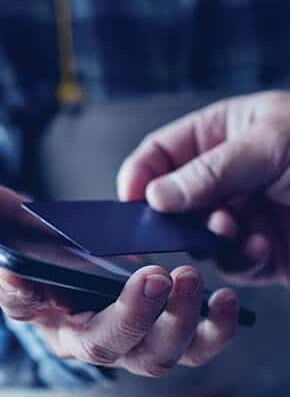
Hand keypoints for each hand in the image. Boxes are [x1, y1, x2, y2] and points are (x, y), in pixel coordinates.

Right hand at [0, 178, 238, 376]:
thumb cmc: (55, 252)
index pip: (22, 305)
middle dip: (129, 314)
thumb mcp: (22, 222)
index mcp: (42, 308)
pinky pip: (195, 347)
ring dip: (175, 322)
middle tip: (150, 274)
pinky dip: (214, 330)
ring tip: (188, 278)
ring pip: (153, 355)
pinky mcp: (170, 338)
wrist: (89, 273)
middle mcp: (86, 336)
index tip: (22, 276)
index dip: (20, 293)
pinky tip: (226, 298)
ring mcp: (131, 343)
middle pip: (104, 343)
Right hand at [118, 90, 289, 286]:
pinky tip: (259, 248)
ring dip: (211, 238)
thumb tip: (154, 196)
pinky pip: (231, 262)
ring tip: (233, 229)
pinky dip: (239, 259)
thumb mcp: (267, 144)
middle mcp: (227, 176)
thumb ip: (207, 170)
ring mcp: (244, 215)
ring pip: (198, 237)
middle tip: (174, 226)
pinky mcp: (262, 252)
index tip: (130, 200)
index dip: (140, 174)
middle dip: (173, 216)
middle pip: (173, 200)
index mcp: (223, 133)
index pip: (162, 153)